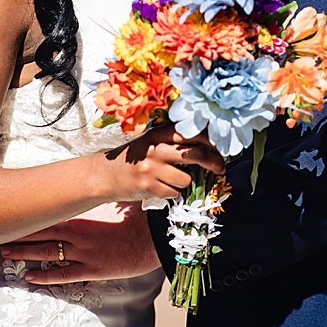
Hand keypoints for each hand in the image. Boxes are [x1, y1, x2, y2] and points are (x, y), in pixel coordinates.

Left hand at [1, 203, 160, 283]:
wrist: (155, 235)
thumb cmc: (137, 214)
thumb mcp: (116, 197)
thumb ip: (99, 191)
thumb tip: (91, 173)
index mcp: (81, 214)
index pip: (46, 213)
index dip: (27, 214)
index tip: (10, 212)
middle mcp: (77, 234)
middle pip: (40, 233)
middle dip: (19, 234)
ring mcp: (82, 254)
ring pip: (46, 254)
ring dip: (24, 254)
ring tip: (6, 253)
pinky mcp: (91, 270)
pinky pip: (62, 275)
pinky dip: (44, 277)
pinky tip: (29, 277)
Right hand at [94, 126, 224, 202]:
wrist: (104, 175)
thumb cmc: (133, 158)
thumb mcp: (150, 142)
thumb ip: (173, 142)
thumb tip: (208, 149)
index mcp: (158, 134)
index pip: (192, 133)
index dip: (211, 141)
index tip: (222, 148)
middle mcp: (156, 148)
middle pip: (195, 154)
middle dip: (213, 162)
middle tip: (220, 168)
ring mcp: (151, 168)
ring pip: (187, 179)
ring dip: (185, 183)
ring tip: (173, 180)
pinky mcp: (148, 187)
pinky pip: (174, 193)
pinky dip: (172, 193)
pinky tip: (161, 188)